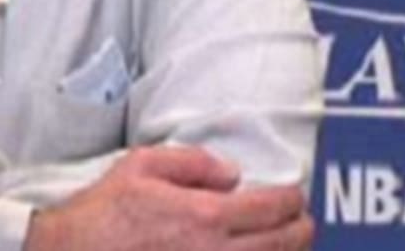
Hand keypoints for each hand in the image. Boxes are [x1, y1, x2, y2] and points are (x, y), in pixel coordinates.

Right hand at [23, 145, 314, 250]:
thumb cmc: (102, 215)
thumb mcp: (140, 166)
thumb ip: (192, 162)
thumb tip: (231, 174)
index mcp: (204, 217)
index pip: (272, 209)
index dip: (291, 200)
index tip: (293, 196)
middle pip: (283, 245)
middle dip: (301, 229)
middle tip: (302, 220)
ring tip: (288, 244)